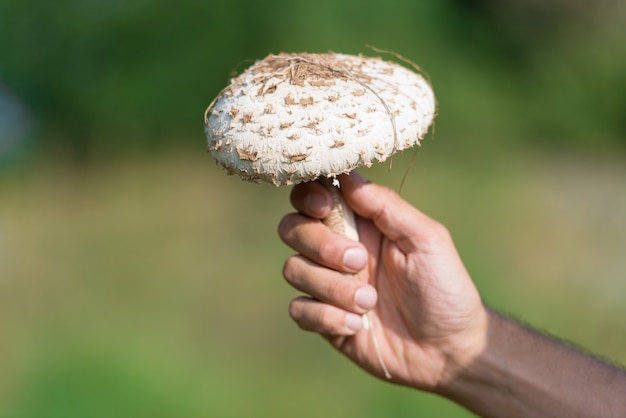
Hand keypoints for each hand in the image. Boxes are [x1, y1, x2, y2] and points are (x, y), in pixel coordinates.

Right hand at [278, 173, 487, 390]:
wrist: (448, 350)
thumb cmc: (445, 288)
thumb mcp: (426, 239)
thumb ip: (386, 206)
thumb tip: (348, 176)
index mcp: (360, 222)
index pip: (313, 195)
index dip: (308, 196)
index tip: (324, 206)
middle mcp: (337, 248)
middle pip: (292, 228)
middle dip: (320, 244)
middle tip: (360, 261)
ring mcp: (328, 284)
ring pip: (294, 270)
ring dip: (331, 287)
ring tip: (370, 302)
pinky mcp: (324, 319)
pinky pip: (299, 310)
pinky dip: (326, 317)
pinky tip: (357, 326)